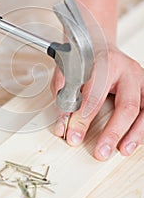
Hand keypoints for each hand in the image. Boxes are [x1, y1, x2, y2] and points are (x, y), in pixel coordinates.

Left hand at [51, 44, 143, 160]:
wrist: (100, 46)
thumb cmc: (86, 59)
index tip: (73, 135)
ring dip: (135, 134)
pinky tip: (133, 141)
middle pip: (127, 105)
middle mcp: (128, 71)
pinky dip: (141, 130)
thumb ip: (65, 96)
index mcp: (105, 63)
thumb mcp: (68, 71)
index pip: (95, 95)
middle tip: (101, 151)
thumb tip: (63, 125)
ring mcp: (141, 80)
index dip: (83, 119)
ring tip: (122, 150)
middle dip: (114, 132)